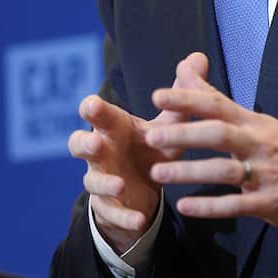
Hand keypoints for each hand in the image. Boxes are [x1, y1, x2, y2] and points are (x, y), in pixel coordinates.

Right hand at [68, 53, 208, 251]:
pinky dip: (124, 217)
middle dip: (84, 143)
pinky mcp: (109, 207)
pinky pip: (111, 213)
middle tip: (96, 143)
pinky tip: (140, 221)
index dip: (91, 109)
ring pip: (91, 180)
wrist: (143, 189)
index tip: (93, 104)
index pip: (96, 114)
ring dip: (103, 183)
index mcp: (114, 128)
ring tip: (119, 184)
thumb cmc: (151, 148)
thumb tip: (198, 57)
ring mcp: (101, 179)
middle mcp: (101, 152)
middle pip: (79, 144)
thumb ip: (181, 95)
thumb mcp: (168, 125)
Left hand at [145, 63, 277, 228]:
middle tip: (152, 137)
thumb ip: (217, 100)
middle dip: (185, 134)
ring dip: (191, 171)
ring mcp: (264, 173)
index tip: (157, 96)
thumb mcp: (255, 120)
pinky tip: (186, 207)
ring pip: (224, 170)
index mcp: (252, 122)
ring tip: (159, 174)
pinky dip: (211, 206)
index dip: (188, 99)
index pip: (217, 104)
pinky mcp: (269, 202)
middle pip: (219, 134)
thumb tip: (184, 68)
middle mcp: (257, 143)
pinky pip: (236, 204)